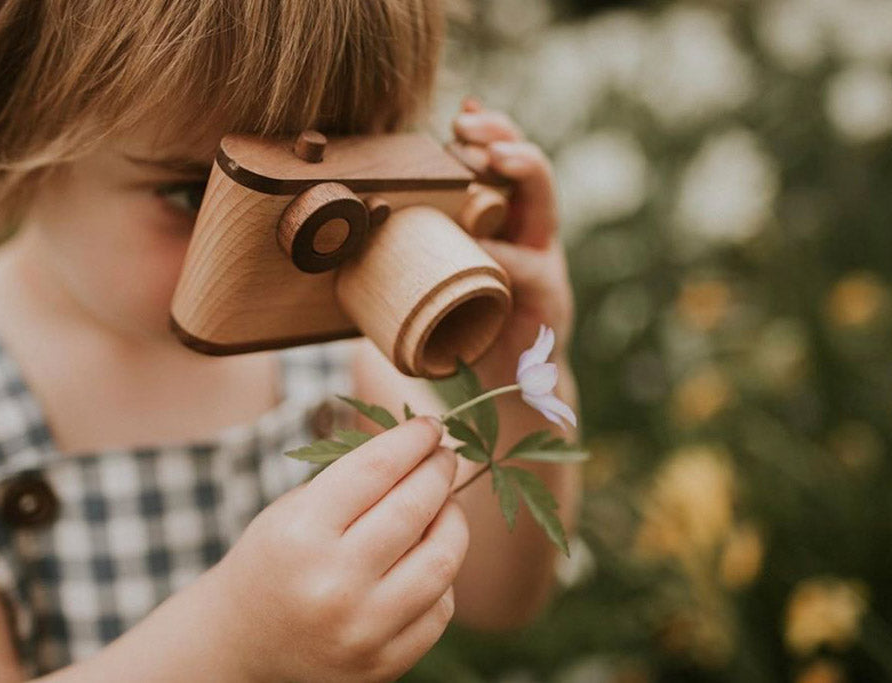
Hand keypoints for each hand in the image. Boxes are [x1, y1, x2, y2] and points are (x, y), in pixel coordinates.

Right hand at [208, 418, 467, 681]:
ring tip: (446, 504)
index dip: (411, 440)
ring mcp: (362, 630)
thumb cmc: (273, 560)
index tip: (431, 425)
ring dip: (454, 520)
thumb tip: (425, 449)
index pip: (376, 468)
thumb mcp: (293, 510)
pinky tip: (428, 557)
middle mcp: (333, 583)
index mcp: (301, 534)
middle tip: (446, 455)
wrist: (240, 643)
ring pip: (442, 560)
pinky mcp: (383, 664)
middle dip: (439, 471)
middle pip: (414, 508)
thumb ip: (353, 482)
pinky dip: (442, 576)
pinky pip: (439, 610)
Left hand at [453, 99, 574, 383]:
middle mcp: (533, 232)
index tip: (463, 113)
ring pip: (545, 205)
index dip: (490, 132)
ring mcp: (546, 262)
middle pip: (531, 169)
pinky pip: (529, 270)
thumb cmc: (472, 322)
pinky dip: (507, 257)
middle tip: (471, 128)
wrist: (512, 384)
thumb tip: (367, 215)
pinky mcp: (547, 297)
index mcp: (508, 219)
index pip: (506, 162)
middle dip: (504, 138)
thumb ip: (430, 243)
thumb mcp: (448, 273)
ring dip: (525, 172)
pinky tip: (485, 246)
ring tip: (499, 158)